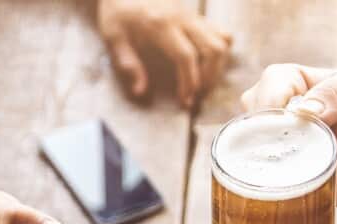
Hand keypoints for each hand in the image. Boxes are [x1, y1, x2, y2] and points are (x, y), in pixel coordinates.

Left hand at [98, 0, 231, 107]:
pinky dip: (219, 51)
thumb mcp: (114, 37)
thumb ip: (129, 63)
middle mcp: (182, 19)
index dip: (189, 81)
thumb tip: (140, 91)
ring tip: (203, 84)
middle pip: (213, 49)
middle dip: (209, 78)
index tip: (185, 100)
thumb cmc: (117, 11)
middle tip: (197, 96)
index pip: (185, 56)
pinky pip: (220, 32)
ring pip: (222, 41)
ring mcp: (192, 16)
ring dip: (218, 67)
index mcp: (161, 25)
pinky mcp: (196, 16)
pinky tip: (206, 65)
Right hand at [240, 64, 336, 204]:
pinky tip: (283, 196)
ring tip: (297, 178)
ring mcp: (260, 144)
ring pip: (240, 158)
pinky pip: (249, 185)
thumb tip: (304, 110)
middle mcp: (261, 112)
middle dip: (268, 150)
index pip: (262, 100)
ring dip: (263, 174)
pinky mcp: (265, 173)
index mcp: (279, 81)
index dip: (278, 122)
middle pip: (243, 132)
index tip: (308, 137)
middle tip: (304, 161)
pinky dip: (262, 193)